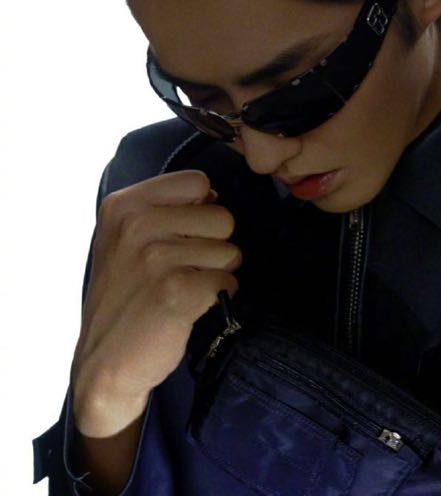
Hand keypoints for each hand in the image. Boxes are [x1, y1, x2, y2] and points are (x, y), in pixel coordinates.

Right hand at [70, 170, 240, 436]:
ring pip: (230, 251)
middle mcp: (137, 225)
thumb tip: (214, 195)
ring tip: (182, 288)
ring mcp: (156, 258)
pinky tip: (188, 307)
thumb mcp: (126, 237)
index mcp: (125, 205)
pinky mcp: (177, 292)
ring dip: (215, 273)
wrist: (105, 362)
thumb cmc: (126, 295)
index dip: (201, 209)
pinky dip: (217, 297)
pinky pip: (228, 281)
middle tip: (183, 269)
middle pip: (223, 216)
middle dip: (213, 245)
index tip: (180, 234)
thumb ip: (165, 207)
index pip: (198, 181)